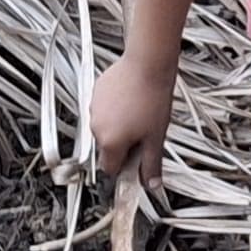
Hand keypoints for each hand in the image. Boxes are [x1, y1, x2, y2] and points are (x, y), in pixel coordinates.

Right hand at [88, 50, 175, 189]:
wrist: (148, 64)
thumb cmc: (153, 98)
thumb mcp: (156, 137)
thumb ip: (151, 164)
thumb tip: (152, 185)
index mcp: (110, 142)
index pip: (111, 168)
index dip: (125, 167)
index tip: (136, 160)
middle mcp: (96, 128)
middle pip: (107, 148)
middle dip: (123, 145)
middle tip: (143, 132)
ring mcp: (93, 109)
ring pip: (105, 128)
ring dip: (118, 127)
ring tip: (138, 112)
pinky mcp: (95, 93)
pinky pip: (103, 110)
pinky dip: (114, 110)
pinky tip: (130, 100)